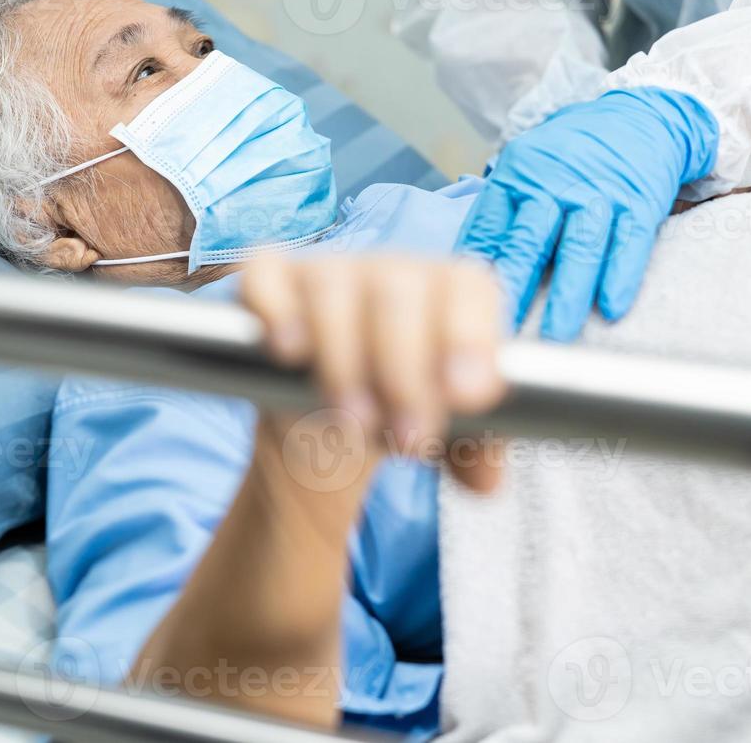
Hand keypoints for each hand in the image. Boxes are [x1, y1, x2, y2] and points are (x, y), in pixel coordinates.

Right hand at [241, 254, 506, 491]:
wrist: (335, 419)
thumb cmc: (405, 410)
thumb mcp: (449, 436)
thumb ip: (476, 451)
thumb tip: (485, 479)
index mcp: (451, 292)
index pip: (467, 287)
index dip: (469, 335)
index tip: (466, 396)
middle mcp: (392, 270)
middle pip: (399, 294)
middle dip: (404, 370)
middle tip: (410, 438)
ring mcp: (328, 271)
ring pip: (333, 292)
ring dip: (343, 359)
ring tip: (353, 423)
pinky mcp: (272, 283)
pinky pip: (266, 276)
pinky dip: (276, 309)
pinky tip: (289, 352)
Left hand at [458, 87, 717, 340]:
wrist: (641, 115)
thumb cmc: (573, 155)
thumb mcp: (527, 168)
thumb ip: (501, 215)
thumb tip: (467, 273)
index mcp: (518, 176)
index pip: (488, 228)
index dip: (475, 273)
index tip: (462, 312)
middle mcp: (556, 183)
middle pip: (529, 241)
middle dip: (513, 289)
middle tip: (499, 333)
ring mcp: (600, 193)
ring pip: (579, 246)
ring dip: (567, 294)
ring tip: (556, 334)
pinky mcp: (639, 202)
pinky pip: (629, 242)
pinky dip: (620, 275)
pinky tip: (611, 306)